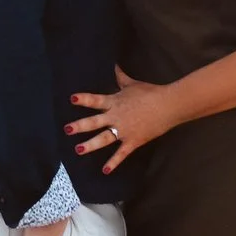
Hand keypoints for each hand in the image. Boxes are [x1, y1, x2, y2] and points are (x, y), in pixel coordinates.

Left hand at [66, 67, 180, 174]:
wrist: (168, 105)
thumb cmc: (151, 92)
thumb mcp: (132, 84)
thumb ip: (121, 77)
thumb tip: (115, 65)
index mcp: (115, 102)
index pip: (96, 100)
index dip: (84, 99)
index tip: (72, 99)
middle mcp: (116, 117)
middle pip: (94, 122)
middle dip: (80, 126)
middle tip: (67, 129)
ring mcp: (123, 130)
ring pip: (103, 139)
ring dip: (90, 145)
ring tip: (78, 150)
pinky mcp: (133, 141)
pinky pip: (121, 154)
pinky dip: (113, 163)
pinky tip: (105, 171)